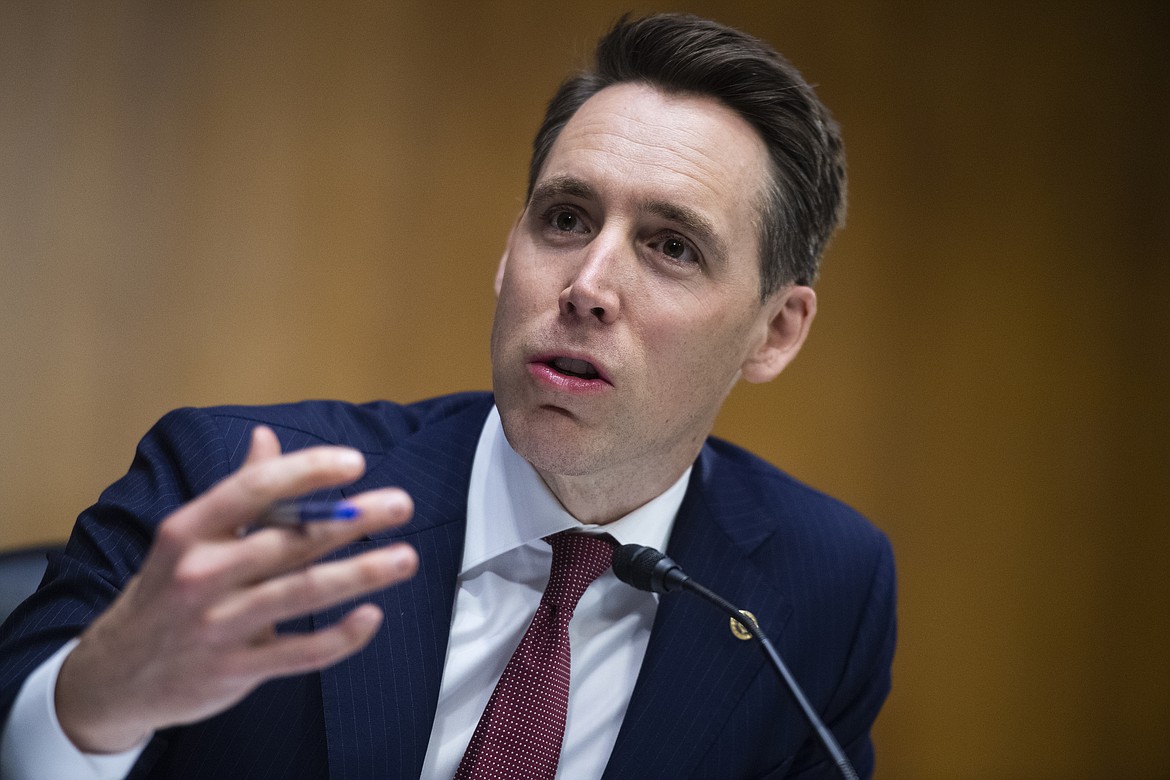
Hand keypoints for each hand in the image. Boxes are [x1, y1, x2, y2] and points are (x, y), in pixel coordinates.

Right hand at [54, 426, 417, 752]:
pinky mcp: (235, 669)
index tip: (354, 463)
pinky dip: (340, 637)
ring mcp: (218, 626)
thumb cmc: (166, 592)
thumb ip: (237, 491)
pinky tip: (372, 616)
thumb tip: (266, 437)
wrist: (113, 677)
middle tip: (401, 505)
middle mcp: (202, 575)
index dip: (306, 472)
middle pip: (290, 541)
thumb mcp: (188, 538)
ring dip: (361, 574)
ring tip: (404, 558)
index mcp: (190, 533)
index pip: (253, 490)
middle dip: (352, 520)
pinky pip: (299, 652)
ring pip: (302, 594)